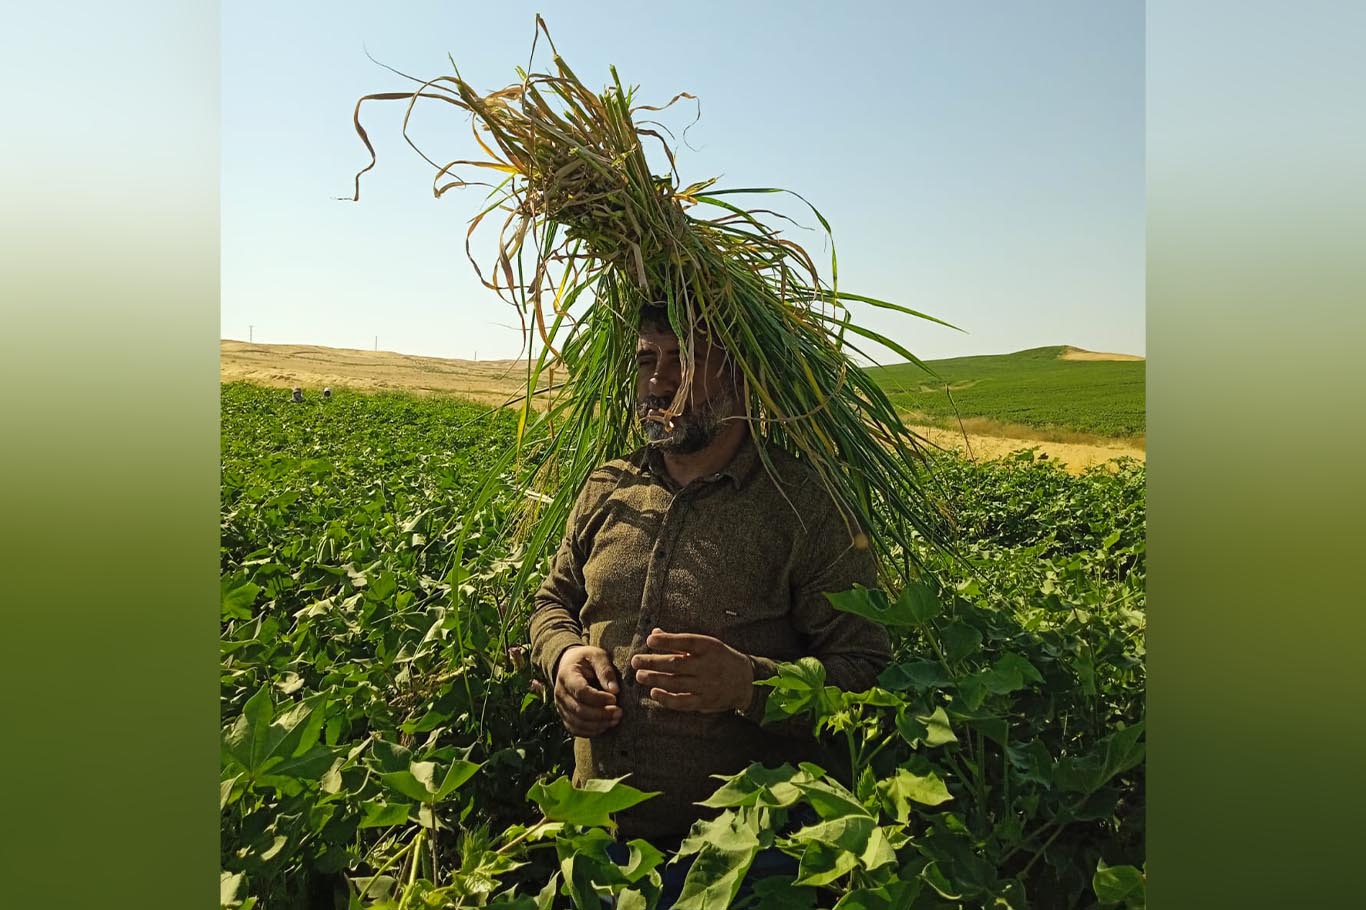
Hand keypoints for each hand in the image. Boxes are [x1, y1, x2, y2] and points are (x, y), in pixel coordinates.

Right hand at [554, 645, 621, 736]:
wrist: (569, 664)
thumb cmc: (586, 659)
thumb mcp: (597, 656)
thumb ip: (606, 670)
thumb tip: (614, 690)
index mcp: (566, 675)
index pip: (581, 692)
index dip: (599, 699)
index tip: (615, 699)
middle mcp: (560, 693)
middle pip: (579, 710)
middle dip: (602, 714)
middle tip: (620, 712)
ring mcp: (560, 706)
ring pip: (577, 723)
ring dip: (598, 725)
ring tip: (615, 719)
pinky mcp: (564, 716)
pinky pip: (575, 729)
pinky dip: (590, 731)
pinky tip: (605, 726)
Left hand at [630, 628, 753, 713]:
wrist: (746, 681)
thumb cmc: (720, 658)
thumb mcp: (706, 644)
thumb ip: (679, 641)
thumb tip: (655, 633)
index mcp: (709, 647)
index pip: (686, 641)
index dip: (667, 640)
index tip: (650, 639)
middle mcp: (708, 666)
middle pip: (676, 664)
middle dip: (653, 662)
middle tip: (636, 661)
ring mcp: (706, 685)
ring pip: (676, 683)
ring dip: (655, 680)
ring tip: (640, 676)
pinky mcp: (704, 702)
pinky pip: (682, 702)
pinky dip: (666, 699)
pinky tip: (654, 693)